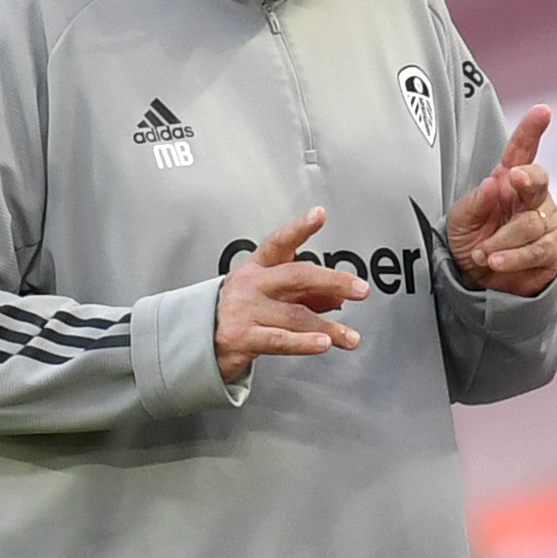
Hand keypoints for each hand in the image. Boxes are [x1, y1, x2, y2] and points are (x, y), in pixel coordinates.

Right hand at [216, 209, 366, 383]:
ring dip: (329, 327)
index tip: (319, 214)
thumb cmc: (239, 312)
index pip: (280, 242)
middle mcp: (252, 284)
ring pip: (295, 315)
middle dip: (333, 281)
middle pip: (297, 276)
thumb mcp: (270, 296)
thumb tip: (338, 297)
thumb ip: (305, 295)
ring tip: (351, 337)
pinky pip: (279, 340)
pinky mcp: (243, 337)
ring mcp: (246, 310)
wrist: (196, 341)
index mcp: (258, 267)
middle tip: (360, 289)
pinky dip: (304, 343)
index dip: (300, 227)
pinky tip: (323, 343)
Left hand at [449, 105, 556, 294]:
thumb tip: (494, 184)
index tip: (542, 111)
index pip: (522, 152)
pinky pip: (538, 250)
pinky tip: (497, 262)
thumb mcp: (460, 220)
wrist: (480, 283)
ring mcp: (548, 222)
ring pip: (531, 224)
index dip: (532, 131)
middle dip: (526, 178)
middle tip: (512, 178)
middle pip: (538, 180)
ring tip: (483, 254)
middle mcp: (533, 197)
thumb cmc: (471, 243)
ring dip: (502, 241)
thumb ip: (475, 201)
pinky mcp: (554, 249)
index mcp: (509, 181)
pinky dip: (514, 258)